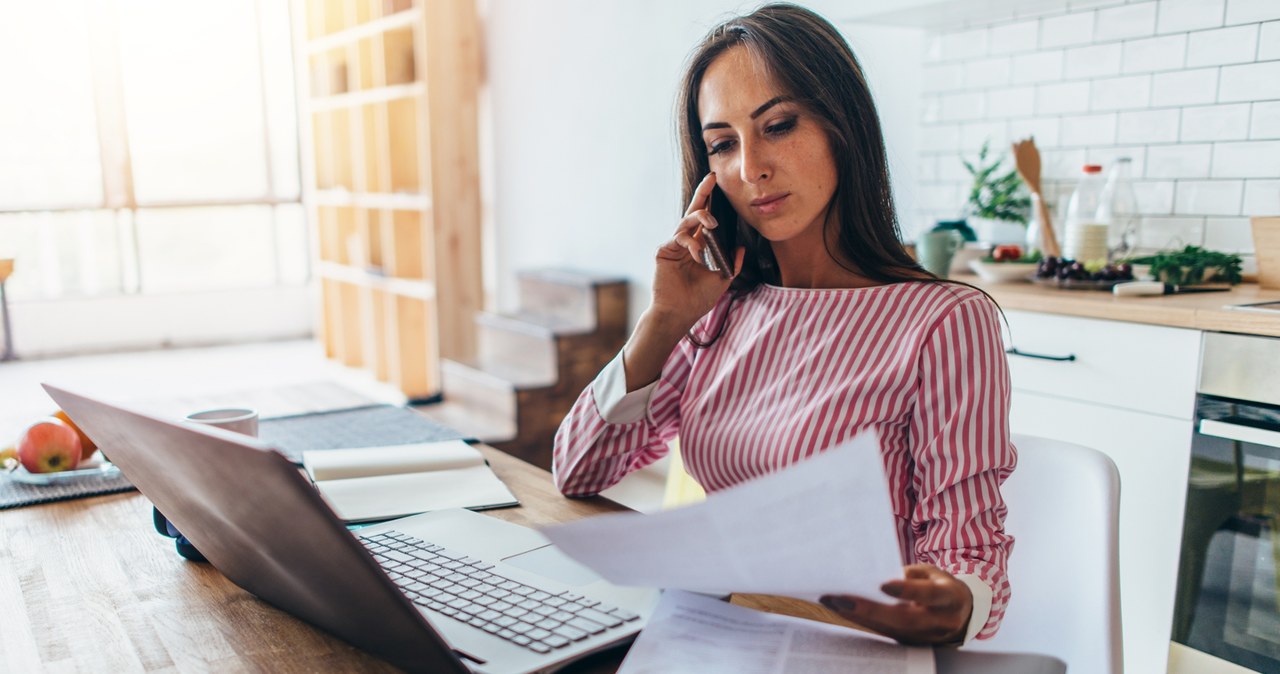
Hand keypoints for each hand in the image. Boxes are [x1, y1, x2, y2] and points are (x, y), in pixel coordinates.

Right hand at [649, 172, 744, 327]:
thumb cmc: (697, 299)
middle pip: (694, 212)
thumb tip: (742, 248)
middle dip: (703, 194)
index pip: (704, 220)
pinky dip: (692, 244)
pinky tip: (699, 255)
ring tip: (713, 223)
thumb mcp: (722, 280)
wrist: (679, 314)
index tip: (717, 184)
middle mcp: (685, 242)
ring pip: (686, 221)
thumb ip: (732, 264)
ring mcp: (674, 245)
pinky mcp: (664, 250)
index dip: (710, 202)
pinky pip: (680, 238)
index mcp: (698, 246)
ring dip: (701, 217)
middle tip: (712, 178)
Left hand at [819, 564, 972, 645]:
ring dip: (859, 617)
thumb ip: (910, 574)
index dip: (908, 591)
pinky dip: (862, 622)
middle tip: (842, 600)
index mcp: (950, 597)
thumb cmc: (941, 584)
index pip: (930, 595)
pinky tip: (840, 611)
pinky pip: (885, 634)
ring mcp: (926, 637)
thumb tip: (876, 576)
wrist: (960, 612)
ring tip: (832, 602)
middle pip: (905, 620)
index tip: (883, 585)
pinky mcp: (911, 643)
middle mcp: (941, 621)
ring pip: (890, 630)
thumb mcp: (932, 572)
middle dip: (871, 610)